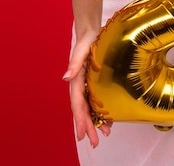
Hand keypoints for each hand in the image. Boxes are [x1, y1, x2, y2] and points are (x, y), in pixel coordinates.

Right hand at [62, 32, 111, 147]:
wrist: (92, 32)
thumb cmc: (87, 39)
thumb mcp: (81, 49)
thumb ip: (74, 63)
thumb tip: (65, 78)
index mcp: (76, 79)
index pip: (77, 103)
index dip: (80, 119)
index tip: (81, 134)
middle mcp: (81, 85)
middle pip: (84, 109)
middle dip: (89, 126)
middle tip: (95, 141)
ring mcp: (88, 85)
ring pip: (90, 107)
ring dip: (96, 121)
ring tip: (104, 133)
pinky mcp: (95, 83)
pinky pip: (97, 100)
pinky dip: (101, 111)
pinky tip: (108, 119)